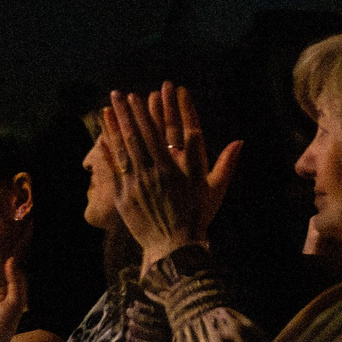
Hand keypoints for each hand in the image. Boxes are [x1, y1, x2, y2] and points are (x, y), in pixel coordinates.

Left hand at [106, 84, 238, 264]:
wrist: (174, 248)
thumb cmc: (196, 218)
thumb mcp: (214, 190)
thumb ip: (225, 164)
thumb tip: (240, 142)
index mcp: (175, 168)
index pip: (163, 132)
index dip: (155, 112)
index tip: (149, 94)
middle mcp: (155, 172)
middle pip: (139, 135)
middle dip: (129, 112)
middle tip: (121, 93)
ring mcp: (136, 184)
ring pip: (124, 148)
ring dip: (116, 125)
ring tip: (109, 106)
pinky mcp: (123, 197)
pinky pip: (113, 169)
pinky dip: (107, 151)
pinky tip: (101, 136)